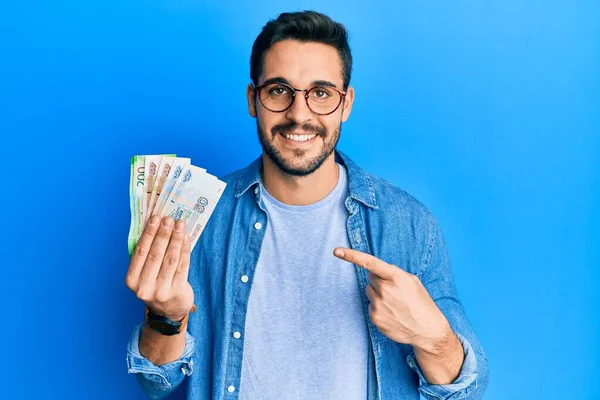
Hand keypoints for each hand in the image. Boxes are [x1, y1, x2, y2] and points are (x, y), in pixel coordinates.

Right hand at [125, 216, 193, 320]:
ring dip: (176, 239)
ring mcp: (161, 290)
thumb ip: (147, 255)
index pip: (140, 252)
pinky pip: (182, 266)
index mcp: (132, 280)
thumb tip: (157, 226)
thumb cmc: (155, 284)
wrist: (169, 311)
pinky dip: (184, 250)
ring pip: (170, 259)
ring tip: (180, 225)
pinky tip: (186, 238)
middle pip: (155, 254)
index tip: (155, 218)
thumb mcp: (144, 274)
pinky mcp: (177, 291)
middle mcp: (144, 287)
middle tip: (169, 219)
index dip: (148, 233)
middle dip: (163, 234)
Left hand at [333, 247, 452, 353]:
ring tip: (395, 303)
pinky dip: (379, 308)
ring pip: (370, 292)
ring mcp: (379, 304)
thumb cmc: (421, 302)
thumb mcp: (412, 281)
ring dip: (379, 294)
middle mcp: (385, 289)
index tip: (337, 251)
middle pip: (371, 278)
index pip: (369, 263)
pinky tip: (392, 313)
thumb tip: (375, 271)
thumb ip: (393, 273)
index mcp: (395, 276)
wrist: (427, 329)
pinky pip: (371, 306)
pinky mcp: (375, 317)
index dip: (351, 255)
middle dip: (380, 281)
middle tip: (395, 291)